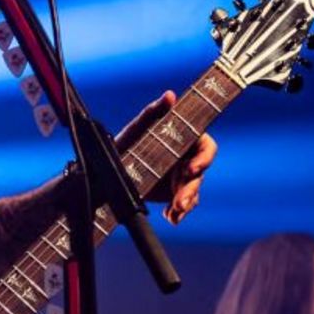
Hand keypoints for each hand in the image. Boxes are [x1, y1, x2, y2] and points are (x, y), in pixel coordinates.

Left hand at [115, 91, 217, 224]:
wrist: (108, 171)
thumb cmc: (126, 142)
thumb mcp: (138, 128)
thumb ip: (155, 112)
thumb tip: (170, 95)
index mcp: (185, 140)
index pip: (206, 147)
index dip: (204, 158)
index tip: (192, 169)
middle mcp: (187, 158)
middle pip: (200, 174)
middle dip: (191, 189)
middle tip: (180, 201)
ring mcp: (181, 178)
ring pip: (193, 191)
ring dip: (186, 202)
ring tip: (174, 212)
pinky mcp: (173, 194)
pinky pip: (183, 205)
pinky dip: (178, 213)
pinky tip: (172, 218)